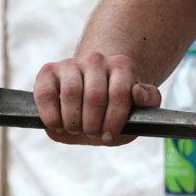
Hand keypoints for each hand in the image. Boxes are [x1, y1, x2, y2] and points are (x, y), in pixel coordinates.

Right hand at [33, 52, 161, 145]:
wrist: (92, 94)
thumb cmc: (116, 104)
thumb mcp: (139, 106)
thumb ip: (150, 101)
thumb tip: (138, 95)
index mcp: (121, 66)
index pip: (120, 94)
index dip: (114, 120)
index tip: (109, 136)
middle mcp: (96, 60)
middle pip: (95, 96)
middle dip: (93, 124)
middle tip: (93, 134)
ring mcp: (71, 63)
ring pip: (70, 94)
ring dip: (73, 121)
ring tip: (76, 130)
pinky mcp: (48, 71)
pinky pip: (46, 94)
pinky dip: (51, 116)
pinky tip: (58, 126)